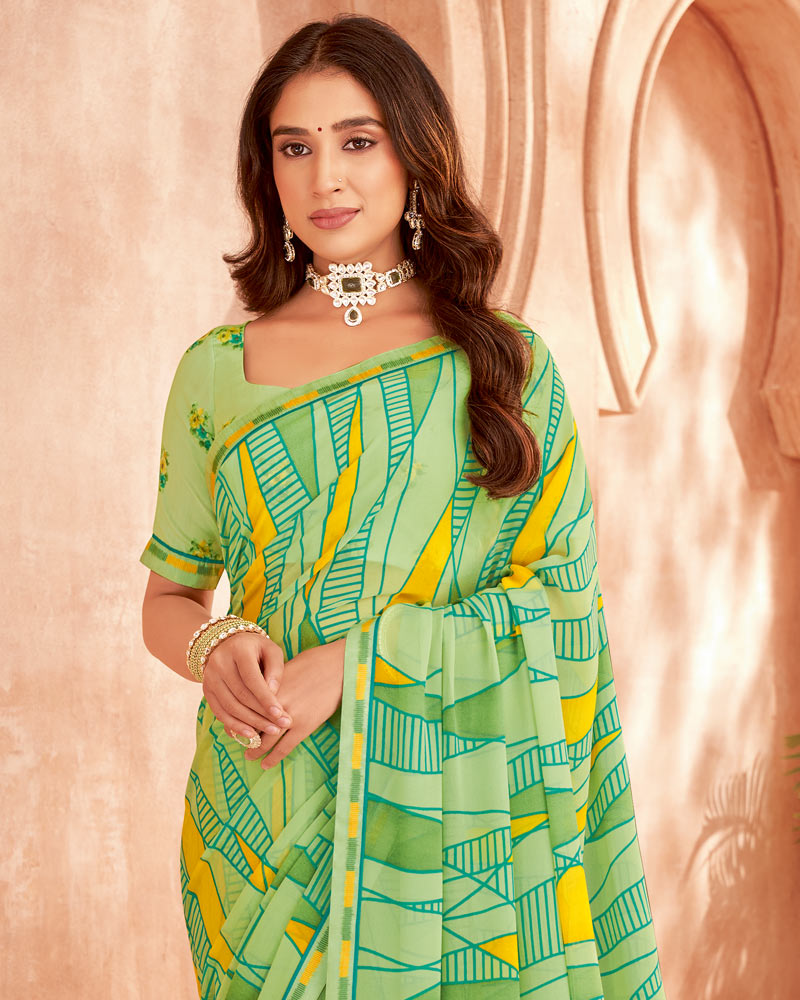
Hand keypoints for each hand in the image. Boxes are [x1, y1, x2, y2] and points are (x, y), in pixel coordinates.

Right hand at [202, 631, 292, 744]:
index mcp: (238, 650)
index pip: (251, 678)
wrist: (229, 644)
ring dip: (251, 723)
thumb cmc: (257, 649)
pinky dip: (235, 725)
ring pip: (230, 706)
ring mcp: (210, 677)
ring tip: (270, 731)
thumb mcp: (271, 650)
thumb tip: (273, 693)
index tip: (279, 714)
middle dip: (261, 714)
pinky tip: (250, 734)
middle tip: (280, 726)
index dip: (265, 698)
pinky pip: (220, 712)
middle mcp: (219, 663)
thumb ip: (275, 669)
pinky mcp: (206, 690)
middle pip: (240, 695)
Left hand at [243, 637, 345, 768]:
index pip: (246, 707)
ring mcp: (289, 716)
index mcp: (268, 687)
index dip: (238, 718)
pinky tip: (265, 765)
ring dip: (255, 750)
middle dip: (244, 735)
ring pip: (266, 739)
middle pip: (252, 724)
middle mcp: (274, 703)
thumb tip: (264, 693)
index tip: (232, 724)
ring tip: (249, 756)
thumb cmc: (315, 661)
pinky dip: (273, 758)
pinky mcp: (304, 726)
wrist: (338, 666)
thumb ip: (272, 683)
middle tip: (238, 742)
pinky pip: (285, 747)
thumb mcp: (286, 668)